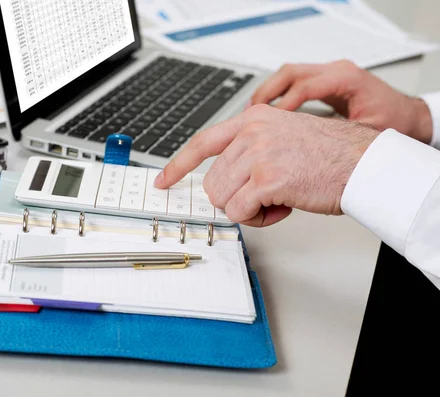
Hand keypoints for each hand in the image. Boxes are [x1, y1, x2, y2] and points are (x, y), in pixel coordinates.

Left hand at [154, 105, 379, 226]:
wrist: (363, 164)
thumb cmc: (330, 156)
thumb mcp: (283, 137)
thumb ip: (250, 150)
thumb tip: (225, 179)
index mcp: (253, 120)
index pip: (203, 142)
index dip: (179, 164)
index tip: (165, 180)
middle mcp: (252, 133)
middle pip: (213, 182)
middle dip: (234, 197)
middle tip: (262, 197)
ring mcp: (258, 155)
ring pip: (223, 199)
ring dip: (247, 209)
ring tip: (275, 200)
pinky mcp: (267, 179)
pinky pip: (240, 213)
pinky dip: (259, 219)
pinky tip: (283, 207)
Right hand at [251, 60, 432, 143]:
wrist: (405, 117)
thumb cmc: (391, 125)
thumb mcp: (365, 135)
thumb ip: (335, 138)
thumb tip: (306, 151)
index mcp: (348, 80)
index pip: (306, 86)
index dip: (284, 104)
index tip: (269, 123)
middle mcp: (336, 71)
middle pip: (291, 72)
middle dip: (267, 93)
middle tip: (251, 115)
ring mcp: (329, 73)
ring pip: (288, 74)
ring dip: (268, 92)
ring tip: (252, 114)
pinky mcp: (323, 81)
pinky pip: (292, 82)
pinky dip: (276, 95)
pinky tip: (266, 112)